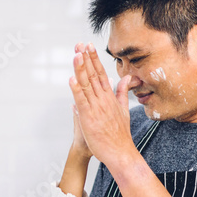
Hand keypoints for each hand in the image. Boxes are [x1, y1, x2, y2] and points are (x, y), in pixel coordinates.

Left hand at [69, 42, 133, 166]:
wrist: (121, 152)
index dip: (94, 59)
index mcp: (110, 97)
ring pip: (87, 85)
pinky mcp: (89, 118)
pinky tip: (71, 79)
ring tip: (76, 54)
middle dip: (86, 58)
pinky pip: (81, 101)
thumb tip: (125, 79)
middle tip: (80, 44)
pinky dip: (76, 90)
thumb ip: (122, 93)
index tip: (89, 46)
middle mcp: (103, 99)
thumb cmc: (120, 134)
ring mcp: (96, 108)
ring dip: (80, 69)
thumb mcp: (124, 109)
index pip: (101, 73)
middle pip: (93, 75)